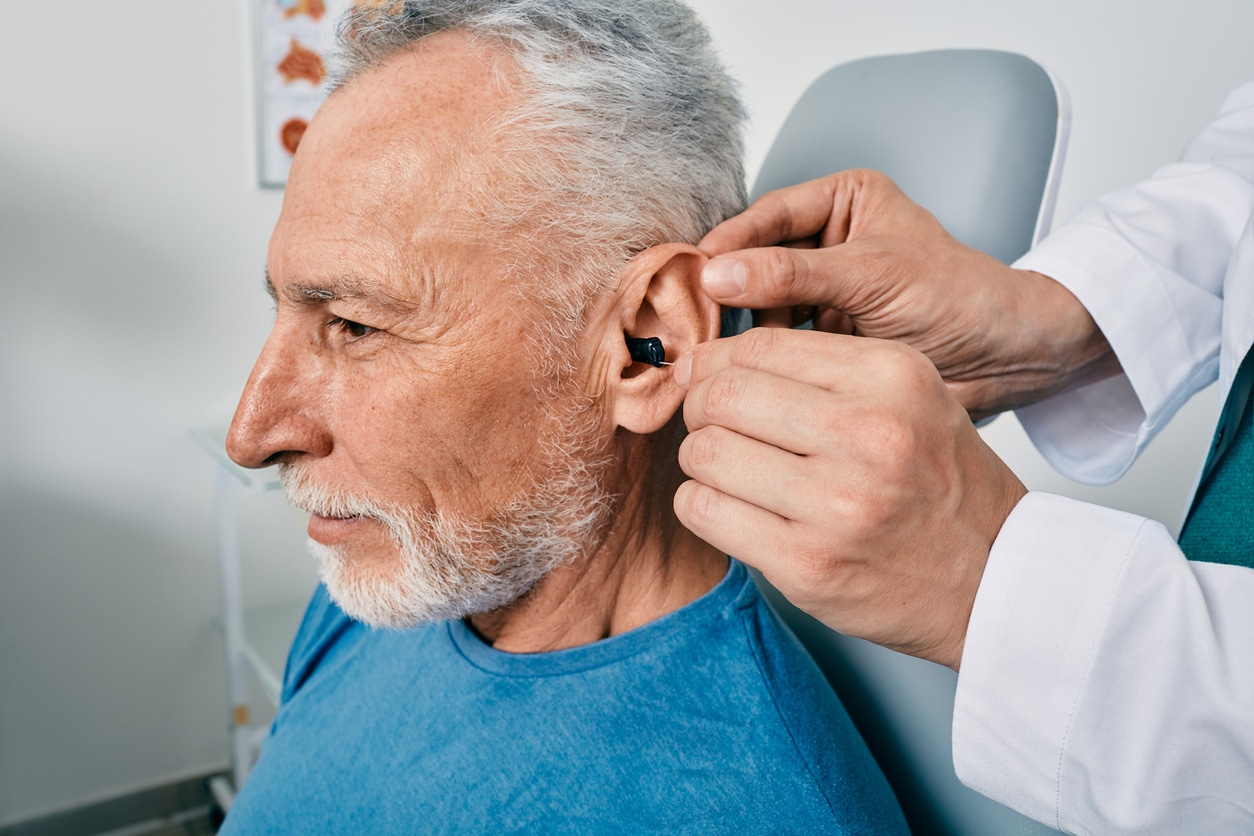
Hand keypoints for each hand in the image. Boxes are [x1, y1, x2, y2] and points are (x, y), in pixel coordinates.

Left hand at [673, 327, 1027, 668]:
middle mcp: (867, 434)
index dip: (717, 364)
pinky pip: (704, 511)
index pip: (757, 346)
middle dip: (701, 408)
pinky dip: (703, 505)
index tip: (713, 382)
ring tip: (731, 470)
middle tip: (715, 427)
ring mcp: (836, 504)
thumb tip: (700, 360)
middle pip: (722, 395)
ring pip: (704, 453)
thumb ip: (815, 367)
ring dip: (701, 459)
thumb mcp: (904, 395)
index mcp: (891, 378)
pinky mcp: (807, 563)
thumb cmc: (935, 481)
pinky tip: (734, 508)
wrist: (991, 578)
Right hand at [699, 169, 1117, 418]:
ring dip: (739, 324)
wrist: (1005, 359)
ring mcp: (823, 292)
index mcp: (843, 201)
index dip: (730, 242)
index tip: (694, 271)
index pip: (769, 214)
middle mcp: (827, 241)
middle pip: (756, 259)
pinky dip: (759, 353)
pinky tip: (737, 368)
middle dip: (728, 287)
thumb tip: (717, 272)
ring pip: (761, 302)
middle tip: (691, 315)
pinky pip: (778, 339)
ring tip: (709, 346)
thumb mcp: (871, 276)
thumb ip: (793, 274)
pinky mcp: (824, 337)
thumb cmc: (958, 297)